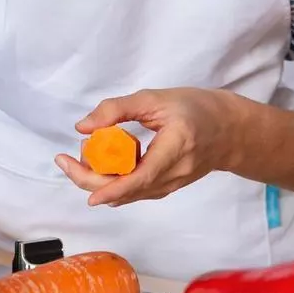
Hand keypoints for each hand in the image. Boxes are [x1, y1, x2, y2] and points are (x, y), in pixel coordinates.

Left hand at [55, 88, 246, 206]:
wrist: (229, 131)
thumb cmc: (196, 109)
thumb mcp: (156, 98)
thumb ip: (117, 109)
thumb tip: (83, 127)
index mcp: (176, 147)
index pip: (142, 176)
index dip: (113, 187)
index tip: (87, 189)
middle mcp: (175, 173)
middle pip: (127, 189)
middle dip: (90, 180)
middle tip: (64, 160)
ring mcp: (171, 185)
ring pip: (128, 194)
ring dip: (99, 182)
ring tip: (77, 158)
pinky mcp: (166, 188)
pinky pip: (135, 191)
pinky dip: (113, 183)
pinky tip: (98, 168)